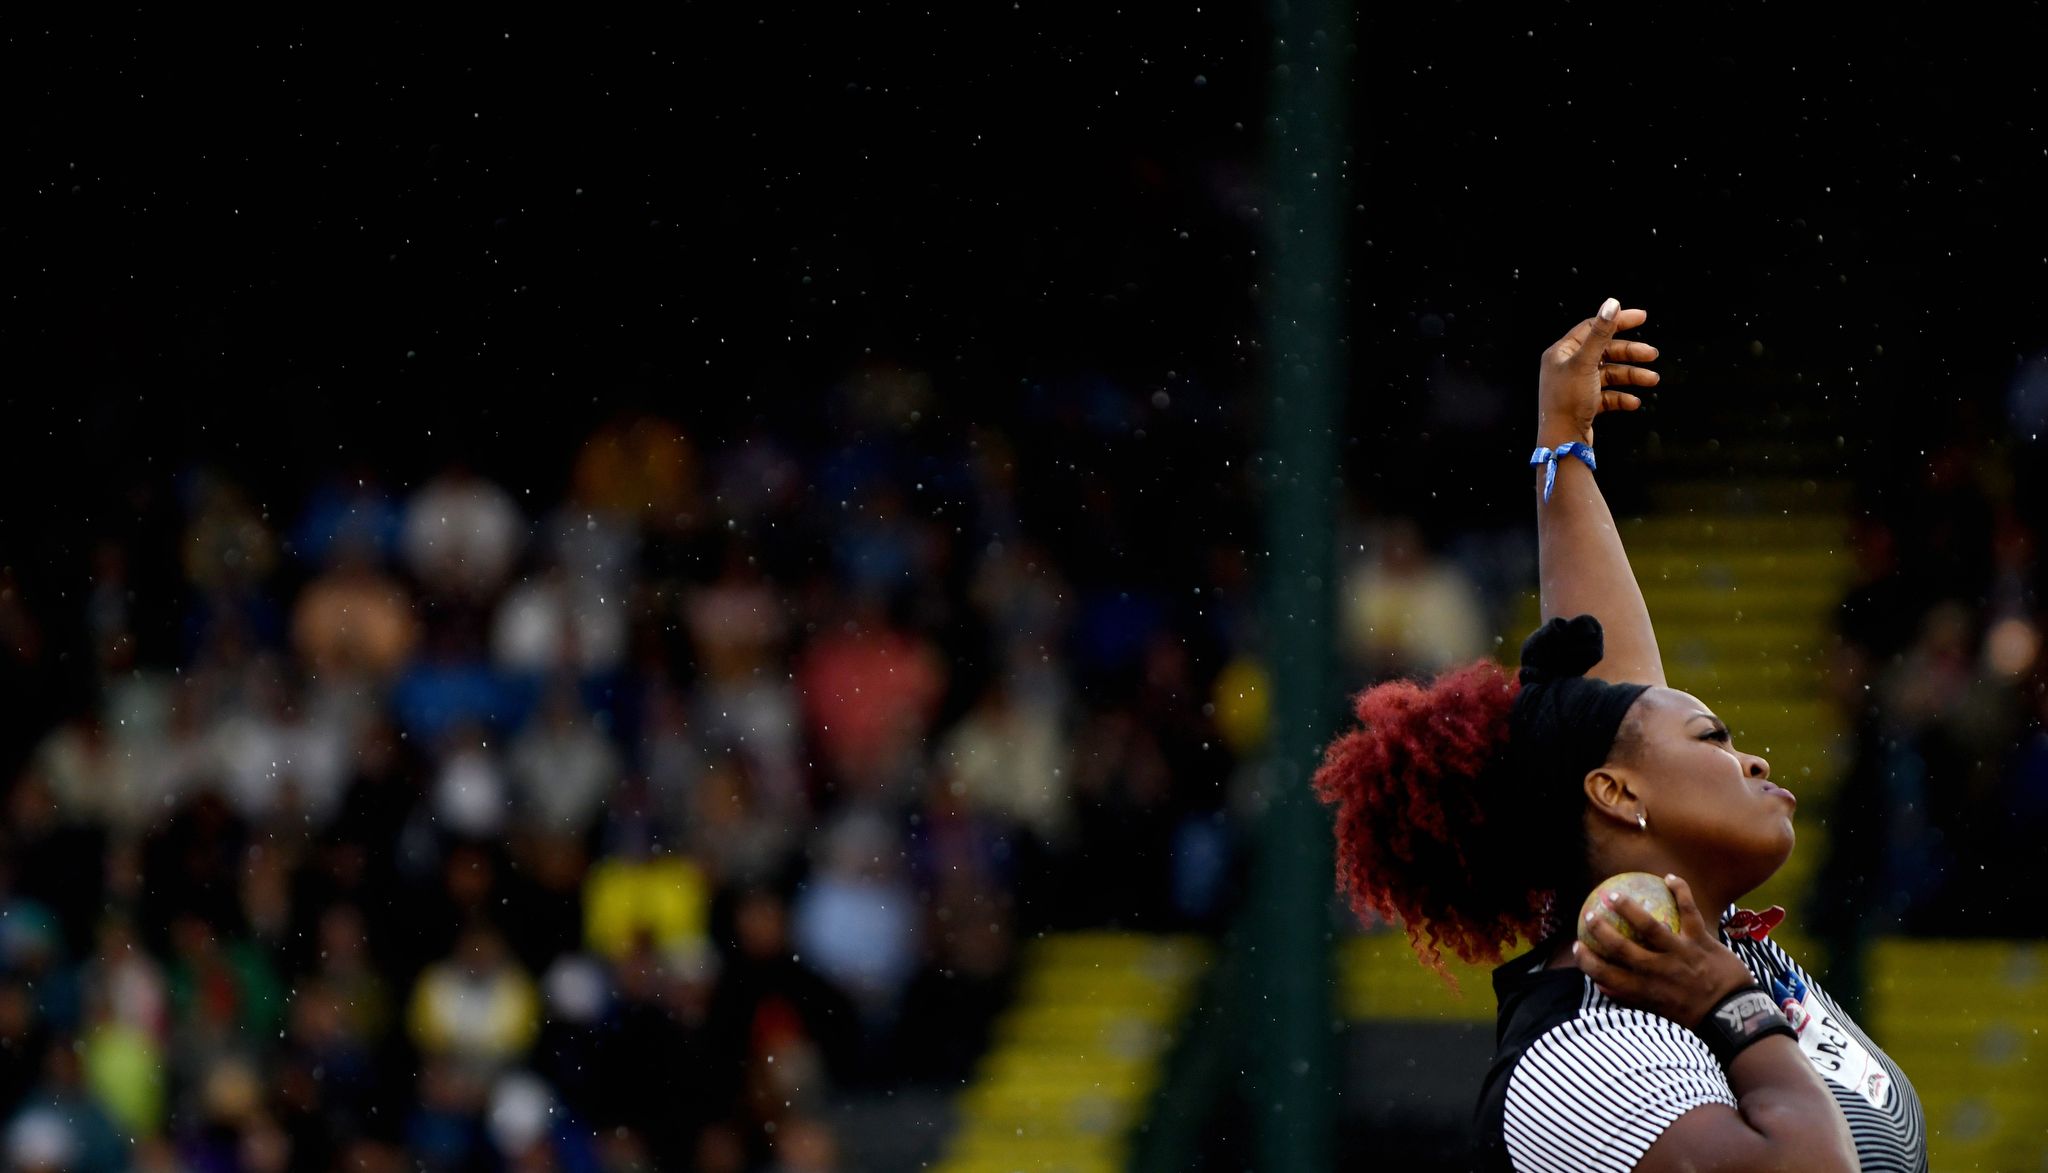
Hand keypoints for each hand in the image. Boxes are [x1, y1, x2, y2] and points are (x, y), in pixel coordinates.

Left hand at [1538, 298, 1659, 444]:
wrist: (1562, 441)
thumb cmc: (1567, 400)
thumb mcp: (1585, 362)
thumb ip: (1600, 333)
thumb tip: (1612, 304)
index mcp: (1562, 353)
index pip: (1593, 328)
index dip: (1617, 321)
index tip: (1642, 317)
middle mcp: (1567, 367)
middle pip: (1605, 352)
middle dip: (1630, 353)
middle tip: (1653, 354)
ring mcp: (1576, 386)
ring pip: (1610, 374)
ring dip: (1632, 376)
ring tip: (1652, 380)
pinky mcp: (1585, 404)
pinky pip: (1608, 395)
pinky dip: (1622, 397)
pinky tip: (1634, 402)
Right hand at [1573, 874, 1753, 1027]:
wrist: (1737, 1016)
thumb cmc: (1698, 1017)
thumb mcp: (1661, 1015)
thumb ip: (1633, 999)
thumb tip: (1603, 986)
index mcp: (1646, 991)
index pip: (1607, 975)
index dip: (1588, 961)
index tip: (1578, 948)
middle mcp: (1658, 971)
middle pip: (1621, 947)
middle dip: (1601, 930)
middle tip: (1589, 916)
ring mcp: (1680, 954)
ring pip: (1648, 926)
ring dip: (1629, 908)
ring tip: (1615, 895)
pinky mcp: (1701, 941)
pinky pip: (1689, 911)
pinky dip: (1680, 891)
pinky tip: (1669, 877)